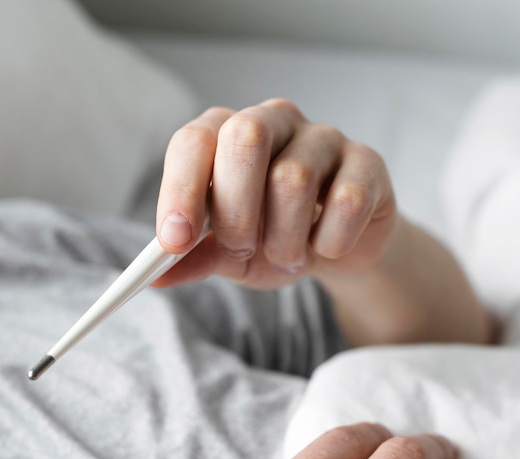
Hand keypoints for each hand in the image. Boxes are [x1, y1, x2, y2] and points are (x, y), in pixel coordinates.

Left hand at [154, 99, 396, 289]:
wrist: (334, 250)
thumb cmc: (273, 240)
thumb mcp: (227, 254)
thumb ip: (193, 258)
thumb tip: (152, 276)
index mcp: (226, 135)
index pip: (194, 141)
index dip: (181, 190)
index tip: (174, 242)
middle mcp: (273, 121)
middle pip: (245, 138)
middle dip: (237, 212)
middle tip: (243, 249)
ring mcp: (323, 137)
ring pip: (295, 178)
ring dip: (284, 238)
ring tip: (286, 255)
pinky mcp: (367, 163)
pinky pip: (346, 202)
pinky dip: (329, 243)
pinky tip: (326, 248)